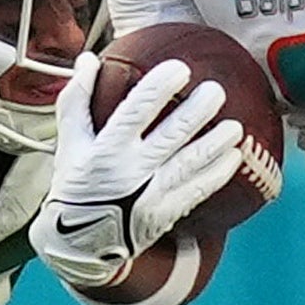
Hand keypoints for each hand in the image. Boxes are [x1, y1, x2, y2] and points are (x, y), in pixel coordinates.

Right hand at [39, 57, 245, 292]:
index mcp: (106, 149)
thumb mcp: (68, 144)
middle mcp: (131, 171)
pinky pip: (198, 190)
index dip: (159, 87)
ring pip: (191, 163)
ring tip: (236, 126)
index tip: (179, 69)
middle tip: (216, 91)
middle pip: (172, 134)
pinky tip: (234, 157)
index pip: (136, 111)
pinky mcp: (165, 213)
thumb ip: (77, 100)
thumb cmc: (74, 186)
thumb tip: (87, 59)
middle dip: (199, 110)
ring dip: (217, 143)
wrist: (78, 244)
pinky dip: (217, 173)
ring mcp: (151, 194)